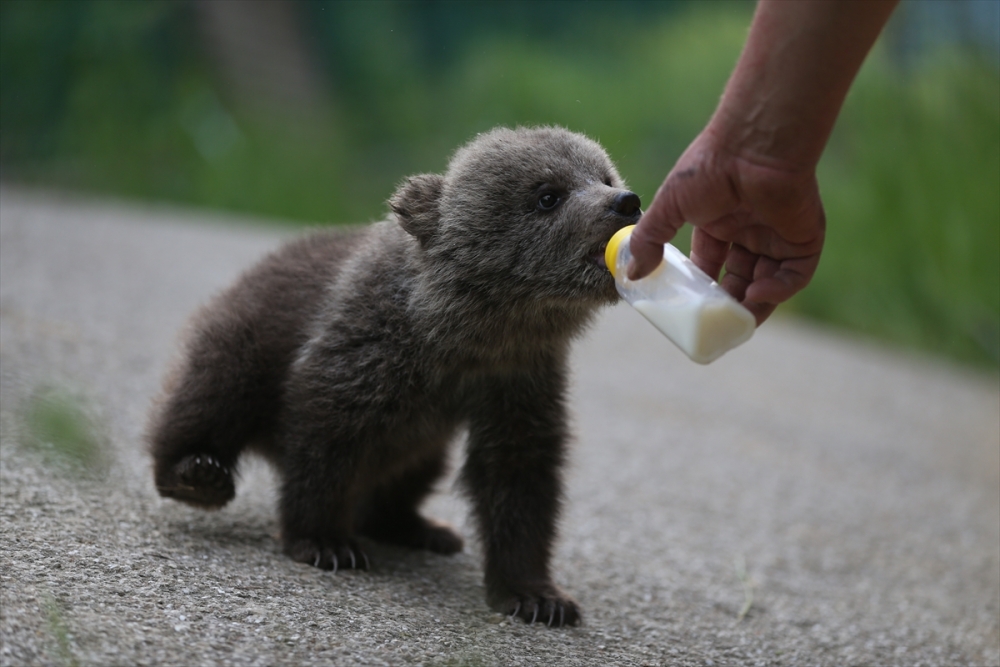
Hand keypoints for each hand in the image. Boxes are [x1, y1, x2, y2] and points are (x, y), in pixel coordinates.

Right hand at [628, 129, 825, 324]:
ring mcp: (778, 234)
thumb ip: (649, 239)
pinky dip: (778, 289)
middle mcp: (749, 229)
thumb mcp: (668, 207)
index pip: (711, 264)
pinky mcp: (804, 237)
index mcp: (719, 221)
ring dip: (754, 303)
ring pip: (769, 281)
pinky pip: (795, 274)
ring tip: (737, 320)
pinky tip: (757, 294)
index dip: (702, 288)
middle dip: (729, 302)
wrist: (753, 146)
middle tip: (716, 322)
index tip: (690, 308)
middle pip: (741, 277)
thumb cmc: (708, 167)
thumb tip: (631, 272)